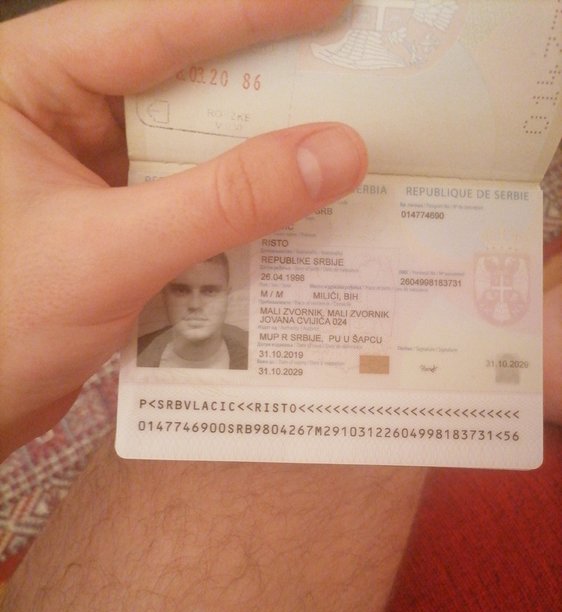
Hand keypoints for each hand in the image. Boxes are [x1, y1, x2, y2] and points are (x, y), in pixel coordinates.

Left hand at [0, 0, 366, 456]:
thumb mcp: (111, 254)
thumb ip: (223, 202)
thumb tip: (333, 154)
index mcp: (30, 84)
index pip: (153, 24)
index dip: (253, 13)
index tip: (334, 5)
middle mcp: (62, 112)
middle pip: (184, 81)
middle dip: (269, 90)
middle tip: (353, 82)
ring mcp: (92, 169)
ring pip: (195, 146)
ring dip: (261, 159)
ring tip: (338, 152)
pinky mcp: (116, 219)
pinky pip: (192, 199)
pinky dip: (239, 211)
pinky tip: (292, 216)